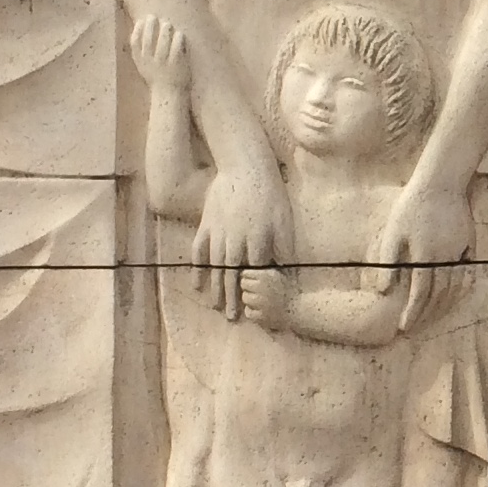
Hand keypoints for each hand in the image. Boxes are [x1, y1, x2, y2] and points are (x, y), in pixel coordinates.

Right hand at [127, 13, 188, 88]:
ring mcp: (163, 62)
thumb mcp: (144, 67)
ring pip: (162, 39)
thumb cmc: (157, 79)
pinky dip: (178, 37)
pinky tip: (180, 34)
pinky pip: (177, 45)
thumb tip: (143, 31)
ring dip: (165, 28)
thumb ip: (142, 53)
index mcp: (140, 62)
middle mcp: (150, 61)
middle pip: (148, 38)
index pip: (134, 42)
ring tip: (168, 24)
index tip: (140, 21)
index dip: (137, 30)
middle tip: (154, 17)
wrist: (169, 95)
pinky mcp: (176, 63)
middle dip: (150, 24)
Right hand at [192, 162, 286, 320]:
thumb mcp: (283, 220)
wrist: (244, 168)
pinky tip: (198, 285)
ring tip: (218, 307)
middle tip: (234, 317)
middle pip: (233, 276)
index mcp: (257, 241)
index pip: (256, 274)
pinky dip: (198, 269)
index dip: (255, 291)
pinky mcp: (206, 226)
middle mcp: (235, 241)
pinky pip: (199, 252)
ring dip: (216, 289)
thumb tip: (289, 272)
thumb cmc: (269, 194)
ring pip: (215, 268)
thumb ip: (285, 248)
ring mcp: (218, 234)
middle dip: (234, 298)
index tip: (256, 307)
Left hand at [241, 267, 290, 332]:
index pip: (245, 273)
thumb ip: (264, 271)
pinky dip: (252, 311)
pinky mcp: (261, 316)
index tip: (255, 279)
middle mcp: (261, 288)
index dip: (249, 276)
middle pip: (243, 284)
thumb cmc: (291, 290)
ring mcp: (260, 303)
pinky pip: (248, 312)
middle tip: (258, 290)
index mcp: (266, 275)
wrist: (301, 309)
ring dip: (250, 298)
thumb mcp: (280, 274)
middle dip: (249, 286)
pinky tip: (260, 309)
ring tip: (260, 299)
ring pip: (245, 298)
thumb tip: (250, 265)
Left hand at [371, 174, 474, 332]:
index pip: (420, 294)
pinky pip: (467, 272)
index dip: (412, 313)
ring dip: (444, 305)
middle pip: (439, 295)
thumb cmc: (412, 205)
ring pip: (455, 287)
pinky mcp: (469, 243)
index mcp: (425, 257)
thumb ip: (388, 262)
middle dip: (427, 314)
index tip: (404, 327)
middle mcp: (446, 259)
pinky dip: (462, 287)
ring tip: (434, 316)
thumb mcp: (393, 232)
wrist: (441, 182)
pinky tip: (455, 294)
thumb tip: (384, 291)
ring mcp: (460, 252)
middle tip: (417, 327)